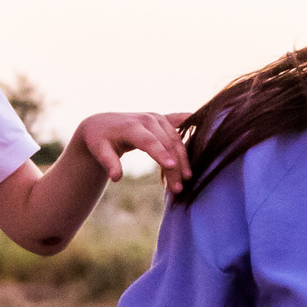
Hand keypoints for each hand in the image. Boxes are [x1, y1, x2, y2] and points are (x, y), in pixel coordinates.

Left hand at [74, 111, 189, 194]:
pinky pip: (181, 122)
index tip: (171, 166)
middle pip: (167, 143)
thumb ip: (109, 163)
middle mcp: (148, 119)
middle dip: (175, 166)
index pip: (148, 141)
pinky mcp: (164, 119)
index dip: (160, 153)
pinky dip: (193, 128)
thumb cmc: (100, 140)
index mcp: (131, 126)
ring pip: (177, 139)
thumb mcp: (99, 151)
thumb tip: (116, 177)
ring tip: (186, 179)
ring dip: (183, 159)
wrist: (103, 124)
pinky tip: (207, 129)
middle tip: (179, 188)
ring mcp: (158, 118)